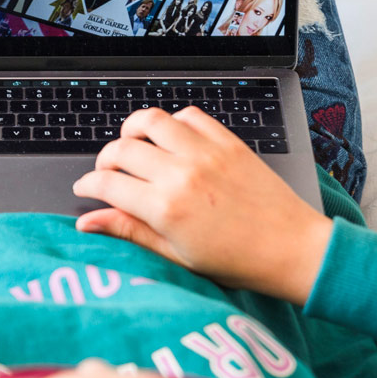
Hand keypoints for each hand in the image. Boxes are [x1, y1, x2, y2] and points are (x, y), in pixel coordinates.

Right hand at [72, 105, 332, 304]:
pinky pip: (190, 116)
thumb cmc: (237, 262)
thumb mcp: (175, 255)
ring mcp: (206, 153)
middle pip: (122, 149)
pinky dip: (173, 122)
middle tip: (107, 172)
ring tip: (133, 145)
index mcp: (165, 208)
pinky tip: (172, 140)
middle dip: (105, 159)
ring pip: (152, 120)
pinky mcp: (227, 142)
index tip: (85, 188)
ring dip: (133, 129)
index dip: (88, 185)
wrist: (290, 249)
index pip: (107, 184)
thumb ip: (129, 232)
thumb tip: (88, 223)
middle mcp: (182, 174)